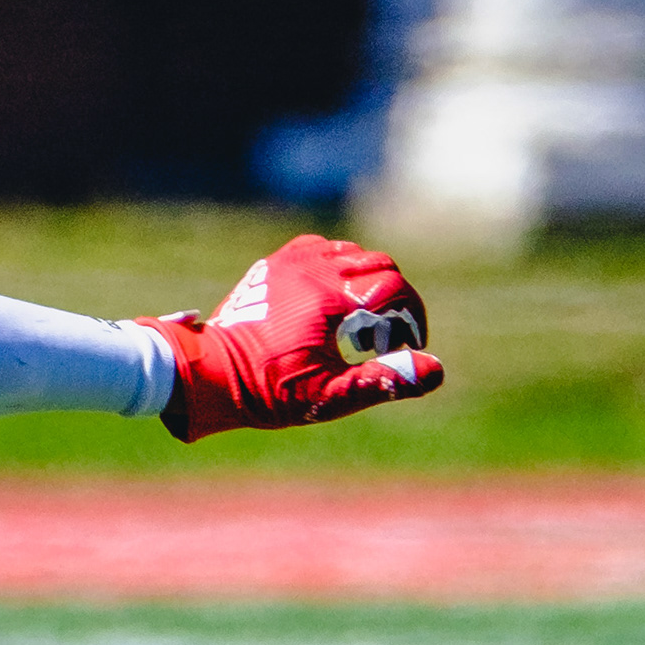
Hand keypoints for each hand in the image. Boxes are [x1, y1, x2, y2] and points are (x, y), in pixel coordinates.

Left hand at [141, 234, 444, 439]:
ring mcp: (291, 261)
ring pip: (352, 253)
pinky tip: (331, 303)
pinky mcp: (275, 264)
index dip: (412, 316)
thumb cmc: (267, 390)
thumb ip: (383, 381)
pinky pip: (322, 249)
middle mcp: (312, 268)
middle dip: (393, 300)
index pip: (394, 288)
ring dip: (367, 283)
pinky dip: (338, 268)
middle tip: (382, 341)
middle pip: (379, 265)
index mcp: (329, 297)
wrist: (209, 374)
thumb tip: (435, 370)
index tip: (409, 346)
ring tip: (354, 328)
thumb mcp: (329, 395)